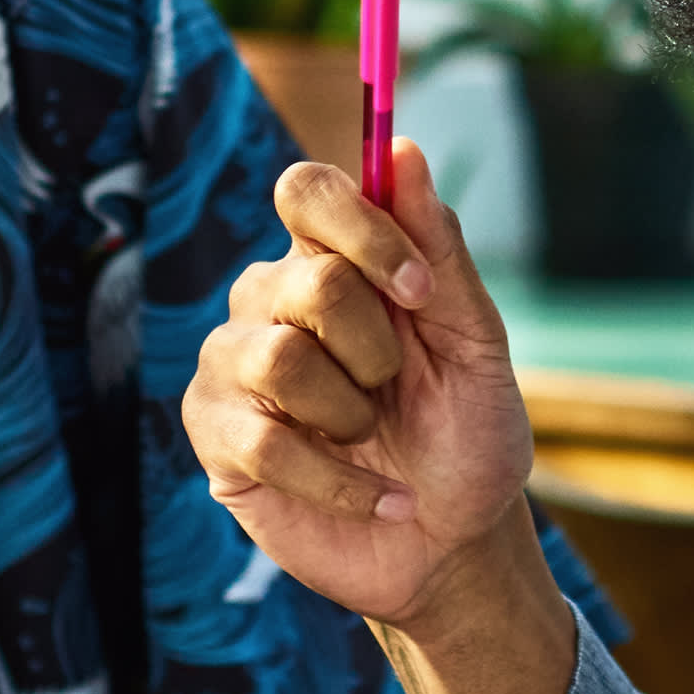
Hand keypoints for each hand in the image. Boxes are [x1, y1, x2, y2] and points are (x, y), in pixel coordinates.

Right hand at [185, 142, 537, 631]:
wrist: (455, 543)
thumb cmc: (466, 434)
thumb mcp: (476, 343)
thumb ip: (440, 249)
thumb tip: (401, 150)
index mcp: (332, 261)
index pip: (307, 191)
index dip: (362, 229)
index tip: (418, 291)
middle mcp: (269, 299)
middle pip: (308, 280)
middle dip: (378, 347)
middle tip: (396, 388)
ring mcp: (233, 367)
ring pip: (279, 360)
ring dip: (353, 414)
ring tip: (372, 438)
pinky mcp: (217, 439)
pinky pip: (265, 442)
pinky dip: (344, 480)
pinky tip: (380, 499)